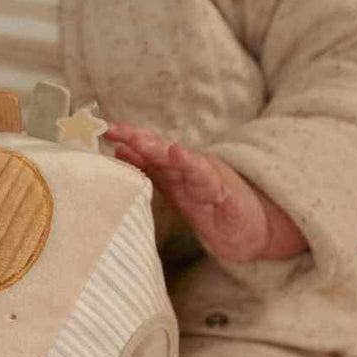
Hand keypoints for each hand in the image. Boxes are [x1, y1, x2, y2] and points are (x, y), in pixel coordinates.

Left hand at [104, 123, 306, 262]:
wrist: (249, 228)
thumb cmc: (207, 205)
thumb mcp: (174, 187)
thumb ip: (148, 169)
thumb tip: (118, 149)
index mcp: (174, 169)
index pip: (149, 150)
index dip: (129, 139)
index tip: (107, 129)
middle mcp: (191, 170)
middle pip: (165, 152)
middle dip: (143, 141)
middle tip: (122, 132)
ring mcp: (211, 183)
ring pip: (191, 166)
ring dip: (174, 156)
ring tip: (156, 148)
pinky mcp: (230, 202)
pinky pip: (216, 189)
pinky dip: (205, 177)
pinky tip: (193, 169)